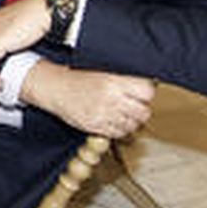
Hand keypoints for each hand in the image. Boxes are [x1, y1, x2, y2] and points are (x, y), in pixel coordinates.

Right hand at [21, 63, 153, 137]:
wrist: (56, 89)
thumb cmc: (79, 80)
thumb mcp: (104, 73)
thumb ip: (125, 81)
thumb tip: (150, 86)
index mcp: (114, 81)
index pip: (147, 92)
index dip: (147, 94)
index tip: (143, 94)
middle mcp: (111, 98)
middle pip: (143, 112)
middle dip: (141, 111)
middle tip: (134, 107)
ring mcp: (104, 114)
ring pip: (132, 125)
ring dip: (131, 122)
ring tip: (122, 114)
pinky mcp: (96, 127)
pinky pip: (118, 133)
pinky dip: (119, 130)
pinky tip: (113, 122)